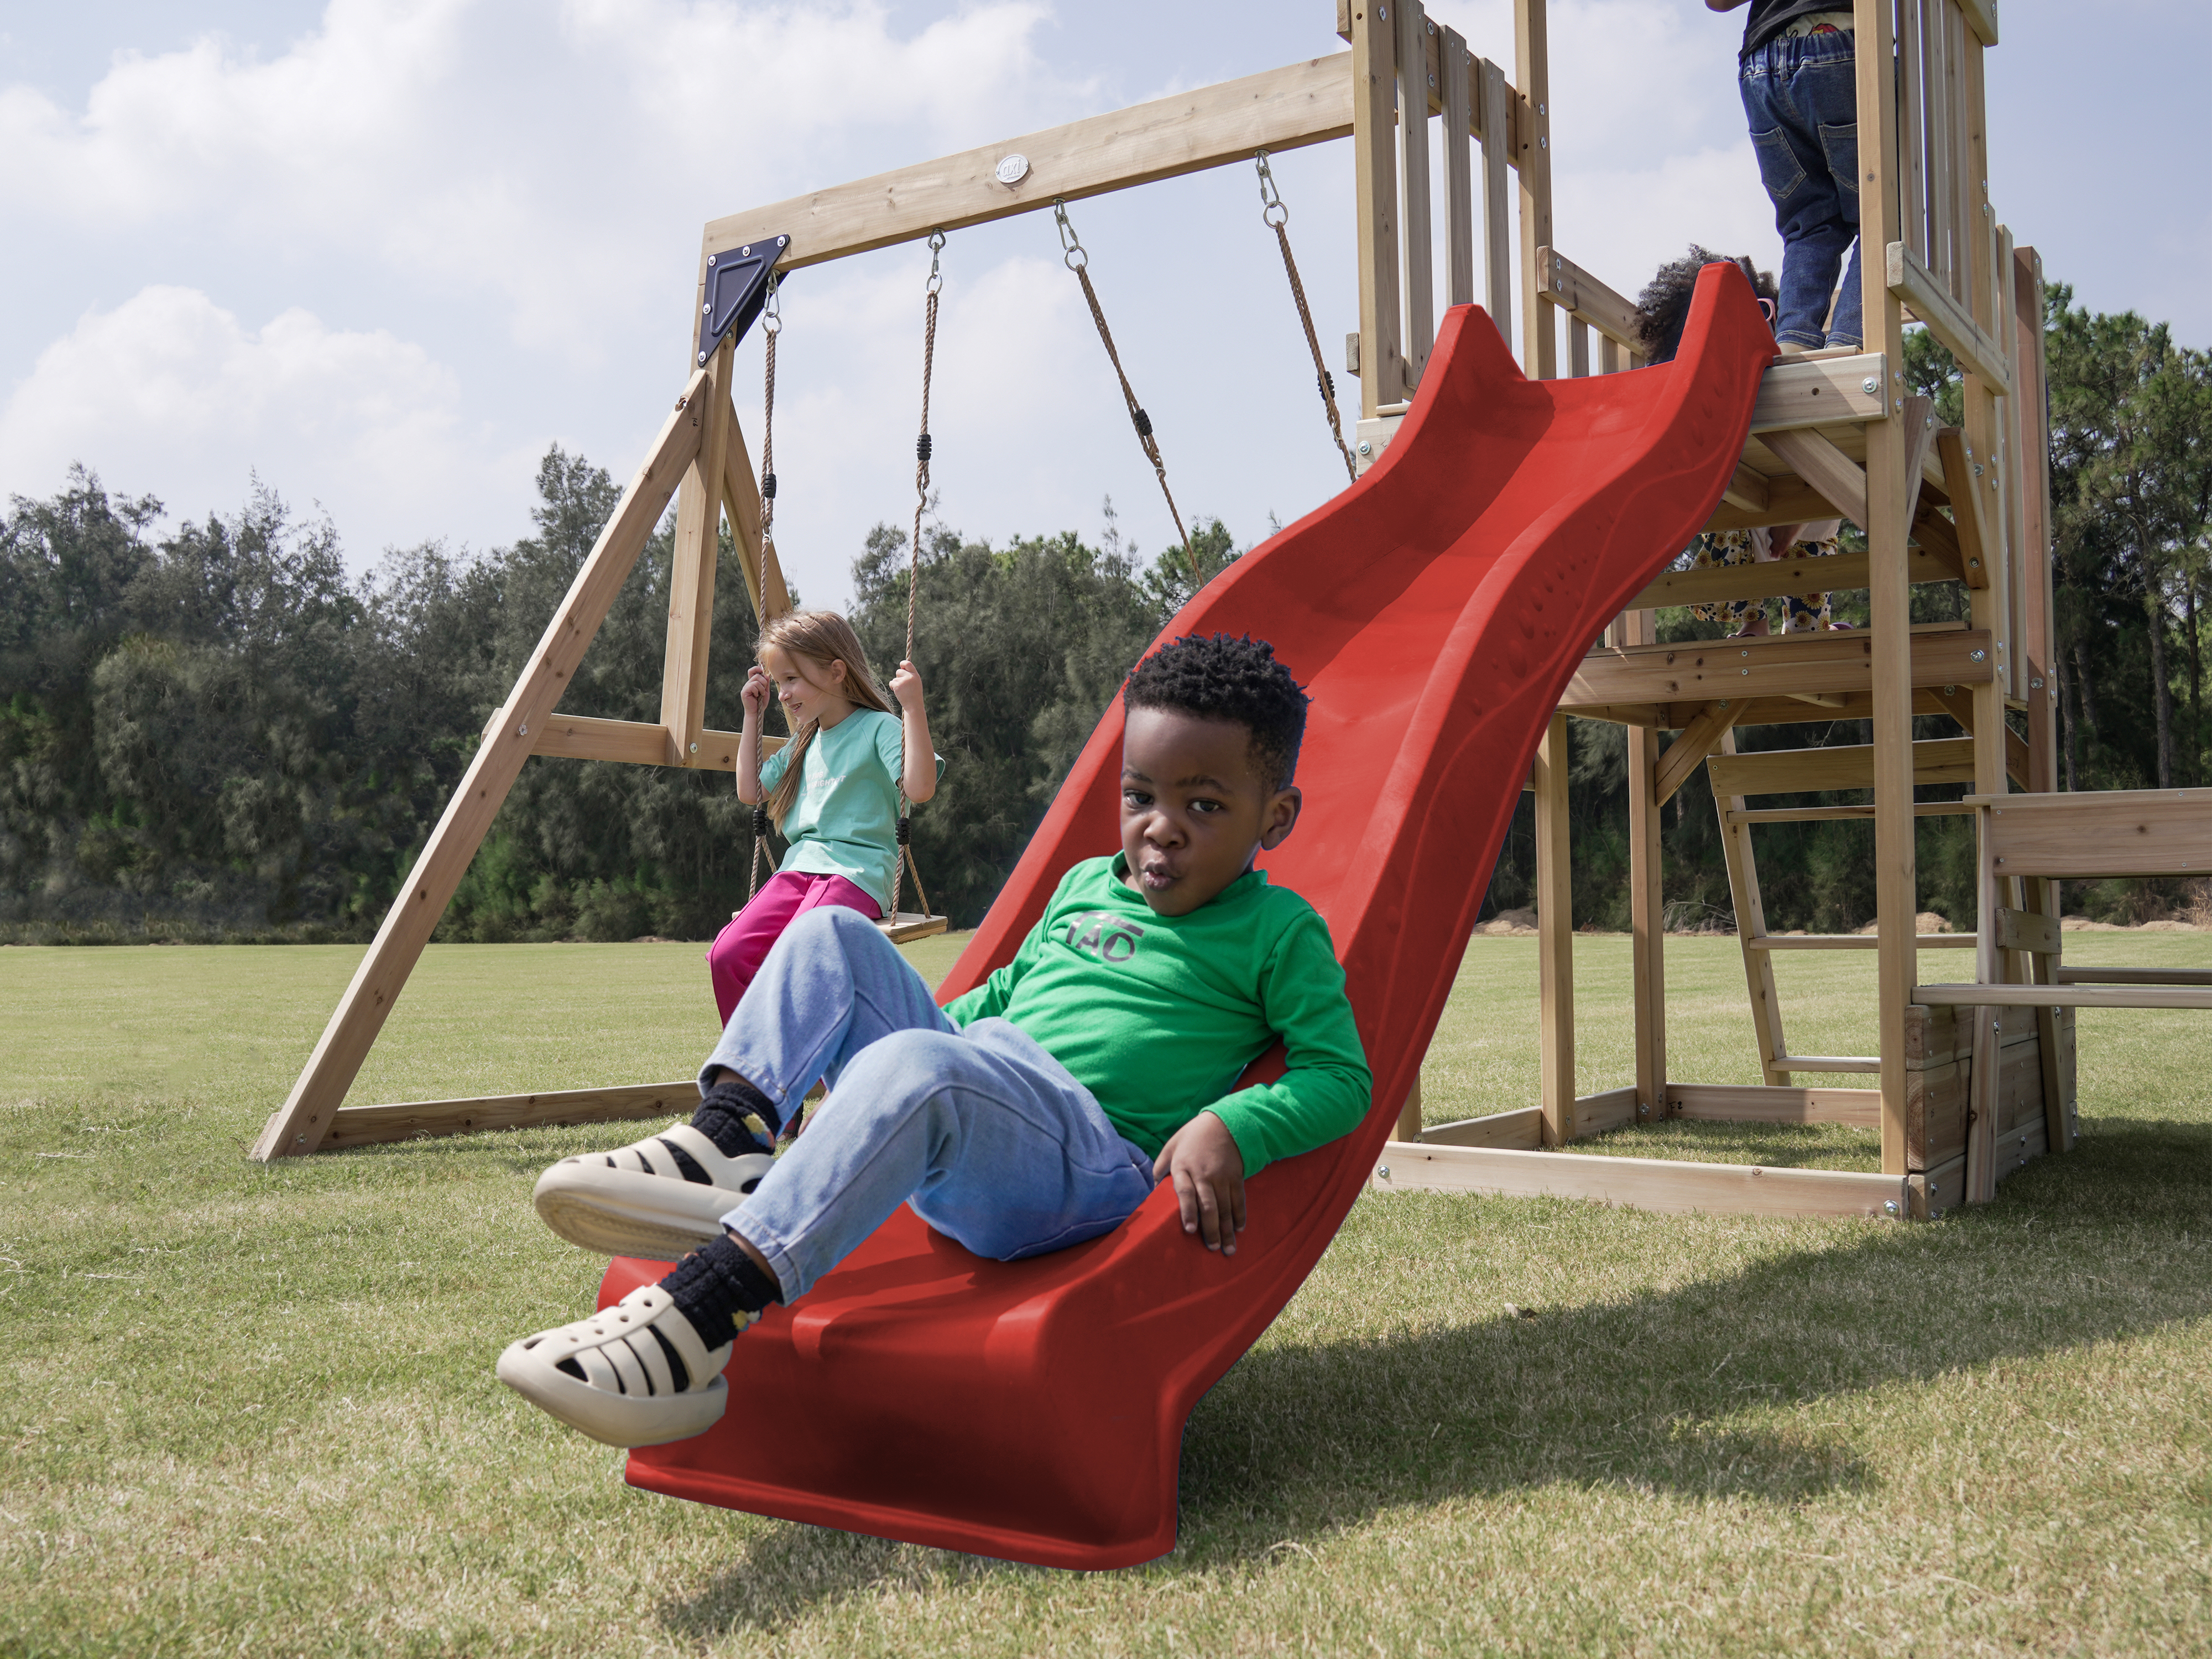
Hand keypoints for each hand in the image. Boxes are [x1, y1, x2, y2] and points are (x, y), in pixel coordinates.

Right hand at [742, 664, 769, 716]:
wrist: (757, 712)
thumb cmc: (761, 702)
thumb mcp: (766, 691)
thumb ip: (766, 683)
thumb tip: (766, 675)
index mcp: (752, 682)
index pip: (752, 671)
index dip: (757, 668)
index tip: (762, 670)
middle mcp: (748, 683)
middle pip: (757, 675)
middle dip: (764, 682)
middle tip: (763, 690)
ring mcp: (745, 687)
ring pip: (756, 681)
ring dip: (762, 688)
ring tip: (761, 694)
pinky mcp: (744, 691)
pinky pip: (753, 686)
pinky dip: (757, 691)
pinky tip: (757, 696)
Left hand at [889, 659, 924, 712]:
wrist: (914, 706)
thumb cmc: (914, 696)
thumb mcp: (915, 683)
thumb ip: (910, 676)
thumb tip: (901, 668)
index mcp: (916, 675)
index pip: (908, 664)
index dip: (903, 664)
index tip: (901, 666)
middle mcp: (910, 677)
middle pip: (899, 671)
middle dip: (898, 677)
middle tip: (903, 685)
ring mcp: (904, 681)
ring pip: (895, 678)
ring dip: (896, 684)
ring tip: (903, 691)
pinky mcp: (898, 686)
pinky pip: (891, 683)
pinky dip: (893, 687)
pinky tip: (899, 693)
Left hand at [1153, 1111, 1246, 1255]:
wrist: (1225, 1122)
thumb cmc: (1193, 1136)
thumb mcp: (1171, 1146)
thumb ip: (1160, 1168)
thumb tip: (1152, 1191)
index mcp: (1184, 1166)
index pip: (1186, 1192)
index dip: (1188, 1211)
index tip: (1190, 1230)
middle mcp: (1204, 1173)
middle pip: (1209, 1205)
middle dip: (1211, 1229)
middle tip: (1211, 1248)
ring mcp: (1222, 1176)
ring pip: (1225, 1207)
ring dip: (1226, 1230)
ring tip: (1227, 1249)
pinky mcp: (1236, 1176)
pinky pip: (1239, 1199)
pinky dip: (1239, 1215)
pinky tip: (1238, 1230)